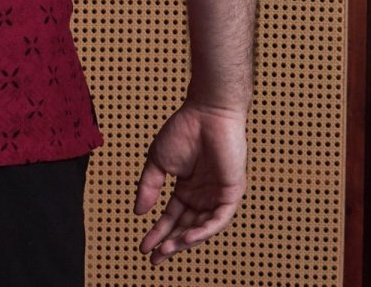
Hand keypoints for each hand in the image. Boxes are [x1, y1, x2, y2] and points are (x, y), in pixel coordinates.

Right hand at [134, 100, 247, 265]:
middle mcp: (202, 196)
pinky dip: (204, 231)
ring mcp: (217, 195)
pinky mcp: (232, 193)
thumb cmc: (183, 130)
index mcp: (186, 189)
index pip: (171, 217)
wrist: (206, 112)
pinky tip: (187, 238)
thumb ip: (148, 187)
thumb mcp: (158, 161)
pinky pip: (219, 219)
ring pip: (202, 228)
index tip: (143, 247)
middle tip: (154, 258)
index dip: (157, 233)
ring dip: (184, 241)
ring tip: (166, 250)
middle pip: (185, 227)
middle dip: (170, 244)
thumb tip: (139, 212)